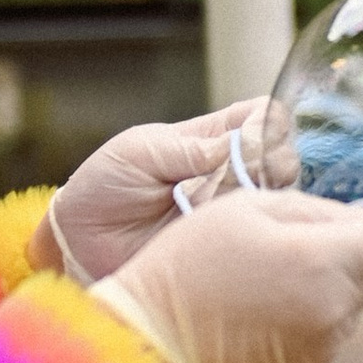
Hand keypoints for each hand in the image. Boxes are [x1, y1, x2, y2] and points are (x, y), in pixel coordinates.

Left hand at [42, 106, 270, 282]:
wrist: (80, 243)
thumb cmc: (104, 186)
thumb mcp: (139, 153)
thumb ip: (188, 149)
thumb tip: (243, 143)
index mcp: (211, 139)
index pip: (262, 117)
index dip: (271, 123)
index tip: (261, 137)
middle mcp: (230, 173)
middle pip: (282, 158)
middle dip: (276, 164)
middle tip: (253, 176)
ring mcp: (232, 211)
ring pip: (278, 198)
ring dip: (265, 199)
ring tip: (234, 205)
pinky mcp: (228, 246)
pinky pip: (259, 236)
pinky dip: (258, 232)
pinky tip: (241, 231)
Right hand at [90, 188, 362, 362]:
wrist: (156, 341)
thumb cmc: (192, 263)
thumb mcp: (245, 206)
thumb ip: (314, 208)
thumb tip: (357, 219)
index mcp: (325, 260)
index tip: (345, 227)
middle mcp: (337, 307)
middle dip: (342, 253)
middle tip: (282, 248)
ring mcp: (326, 344)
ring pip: (350, 301)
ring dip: (324, 286)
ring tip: (263, 281)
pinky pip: (327, 330)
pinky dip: (306, 316)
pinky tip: (258, 311)